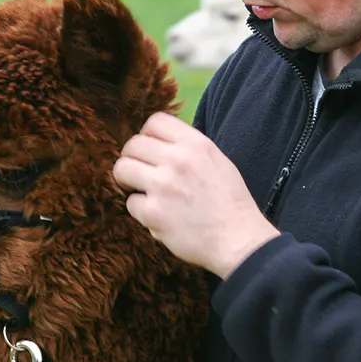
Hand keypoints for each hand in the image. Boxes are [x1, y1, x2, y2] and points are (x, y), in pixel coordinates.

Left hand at [112, 112, 279, 277]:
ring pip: (122, 169)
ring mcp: (163, 186)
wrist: (238, 240)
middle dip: (133, 158)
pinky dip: (141, 210)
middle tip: (142, 173)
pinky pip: (131, 203)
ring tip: (143, 190)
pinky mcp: (153, 213)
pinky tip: (158, 215)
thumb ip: (189, 148)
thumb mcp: (217, 161)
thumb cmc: (230, 202)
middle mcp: (178, 160)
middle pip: (133, 144)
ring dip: (129, 180)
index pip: (155, 121)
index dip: (148, 135)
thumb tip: (158, 142)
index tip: (151, 150)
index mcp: (196, 144)